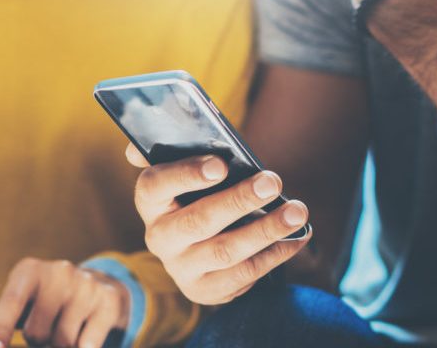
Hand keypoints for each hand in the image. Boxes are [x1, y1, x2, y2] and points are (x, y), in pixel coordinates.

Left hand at [0, 258, 129, 347]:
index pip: (11, 304)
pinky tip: (83, 337)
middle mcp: (59, 272)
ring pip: (63, 342)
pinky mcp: (108, 302)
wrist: (96, 288)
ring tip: (63, 332)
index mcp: (29, 271)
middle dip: (37, 341)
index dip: (1, 329)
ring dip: (60, 346)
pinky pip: (88, 345)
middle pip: (37, 332)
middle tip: (44, 332)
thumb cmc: (46, 299)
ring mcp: (86, 286)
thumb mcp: (21, 301)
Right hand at [126, 144, 310, 304]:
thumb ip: (173, 153)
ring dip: (266, 230)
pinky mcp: (204, 289)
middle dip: (239, 200)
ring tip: (297, 212)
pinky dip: (274, 254)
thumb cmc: (196, 198)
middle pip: (198, 220)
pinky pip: (244, 274)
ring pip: (226, 250)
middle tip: (272, 182)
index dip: (187, 175)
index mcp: (150, 202)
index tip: (221, 164)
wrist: (194, 252)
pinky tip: (295, 237)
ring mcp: (181, 267)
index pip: (156, 186)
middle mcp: (159, 237)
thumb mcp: (184, 175)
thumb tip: (138, 147)